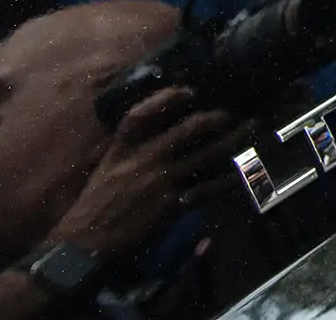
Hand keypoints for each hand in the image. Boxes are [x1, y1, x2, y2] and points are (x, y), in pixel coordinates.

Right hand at [47, 88, 247, 261]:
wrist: (85, 243)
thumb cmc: (95, 206)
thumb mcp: (107, 168)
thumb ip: (129, 150)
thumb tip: (156, 133)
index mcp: (123, 148)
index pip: (142, 114)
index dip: (166, 98)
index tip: (188, 91)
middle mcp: (145, 159)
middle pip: (187, 130)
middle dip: (214, 119)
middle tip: (228, 114)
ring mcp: (161, 181)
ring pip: (207, 155)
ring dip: (232, 142)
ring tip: (249, 130)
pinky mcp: (172, 205)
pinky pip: (208, 188)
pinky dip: (227, 180)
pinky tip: (240, 174)